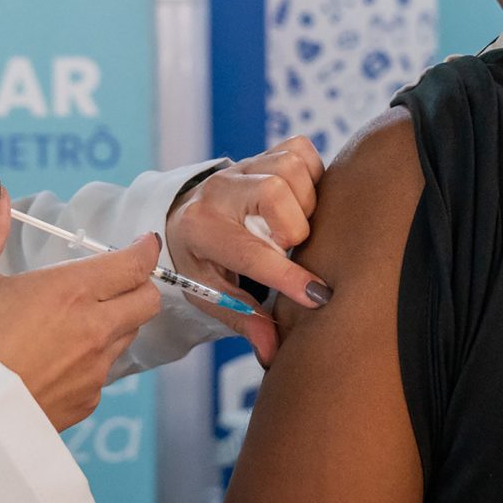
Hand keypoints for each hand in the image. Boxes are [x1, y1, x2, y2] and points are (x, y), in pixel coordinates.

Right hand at [0, 182, 162, 430]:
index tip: (141, 243)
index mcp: (71, 291)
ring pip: (127, 337)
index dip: (144, 249)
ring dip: (114, 322)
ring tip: (75, 319)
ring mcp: (94, 371)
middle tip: (113, 279)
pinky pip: (103, 373)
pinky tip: (56, 358)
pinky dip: (91, 360)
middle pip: (147, 301)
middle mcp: (94, 330)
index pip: (136, 264)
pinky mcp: (85, 403)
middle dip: (138, 285)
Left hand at [166, 138, 329, 363]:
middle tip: (290, 247)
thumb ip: (245, 320)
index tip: (317, 296)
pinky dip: (311, 174)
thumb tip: (272, 352)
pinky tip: (300, 199)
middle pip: (274, 192)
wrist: (185, 216)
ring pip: (290, 168)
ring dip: (304, 201)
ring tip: (294, 224)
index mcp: (201, 229)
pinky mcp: (263, 152)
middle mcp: (219, 190)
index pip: (250, 252)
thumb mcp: (212, 293)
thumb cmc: (202, 260)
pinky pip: (300, 150)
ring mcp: (241, 166)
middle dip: (294, 227)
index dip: (288, 277)